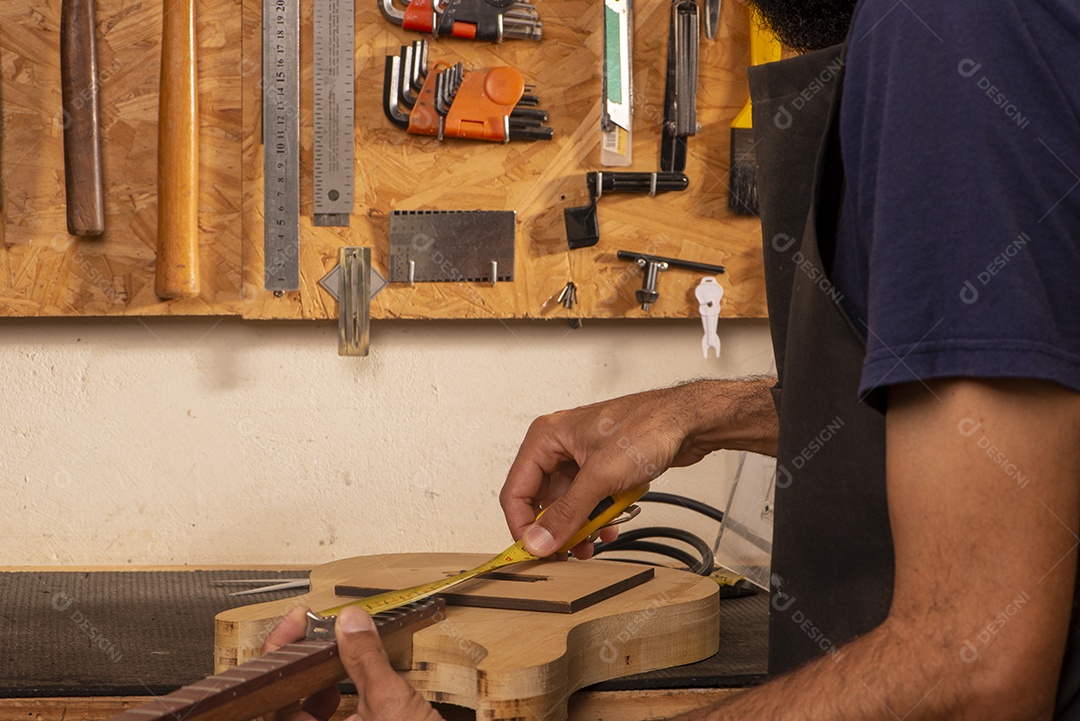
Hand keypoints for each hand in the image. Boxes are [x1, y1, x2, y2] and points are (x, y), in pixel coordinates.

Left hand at [263, 606, 443, 720]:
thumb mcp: (393, 704)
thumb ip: (367, 660)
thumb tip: (351, 625)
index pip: (271, 696)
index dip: (279, 652)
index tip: (296, 624)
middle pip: (282, 703)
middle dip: (299, 662)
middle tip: (314, 631)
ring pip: (301, 715)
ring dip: (314, 681)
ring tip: (334, 657)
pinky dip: (330, 702)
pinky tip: (348, 687)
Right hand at [501, 385, 716, 559]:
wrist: (690, 421)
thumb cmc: (649, 427)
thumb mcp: (601, 476)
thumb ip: (567, 512)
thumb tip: (539, 541)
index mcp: (547, 437)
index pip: (516, 490)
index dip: (522, 526)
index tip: (535, 553)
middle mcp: (560, 445)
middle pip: (541, 499)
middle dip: (555, 529)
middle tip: (566, 554)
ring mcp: (581, 457)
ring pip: (566, 503)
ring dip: (578, 526)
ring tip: (592, 544)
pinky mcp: (601, 467)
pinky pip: (588, 499)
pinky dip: (596, 516)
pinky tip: (609, 527)